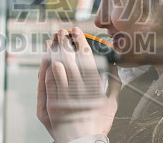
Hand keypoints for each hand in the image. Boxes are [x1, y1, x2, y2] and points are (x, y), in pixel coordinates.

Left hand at [37, 28, 121, 142]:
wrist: (83, 141)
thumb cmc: (99, 124)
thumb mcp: (112, 104)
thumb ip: (115, 84)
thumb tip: (115, 67)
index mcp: (95, 88)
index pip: (87, 59)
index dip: (80, 42)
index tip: (77, 31)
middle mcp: (80, 90)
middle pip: (70, 60)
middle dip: (65, 43)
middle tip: (62, 31)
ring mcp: (65, 97)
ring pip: (57, 68)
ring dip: (54, 52)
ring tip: (52, 41)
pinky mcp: (53, 103)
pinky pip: (49, 81)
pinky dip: (47, 67)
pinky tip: (46, 58)